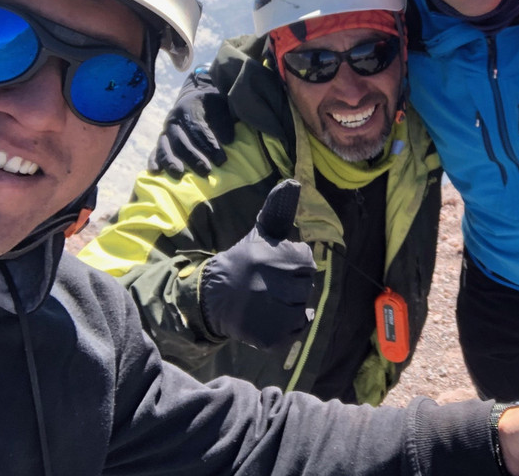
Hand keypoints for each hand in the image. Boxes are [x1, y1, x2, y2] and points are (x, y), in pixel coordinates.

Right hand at [148, 66, 235, 177]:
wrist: (195, 99)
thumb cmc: (212, 106)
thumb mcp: (220, 108)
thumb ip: (224, 123)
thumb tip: (227, 141)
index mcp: (188, 108)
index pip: (198, 128)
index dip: (209, 145)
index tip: (222, 160)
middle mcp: (173, 120)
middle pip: (181, 141)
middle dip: (193, 157)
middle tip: (206, 171)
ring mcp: (165, 131)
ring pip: (165, 147)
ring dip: (171, 162)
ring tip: (179, 174)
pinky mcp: (161, 141)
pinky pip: (154, 151)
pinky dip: (154, 161)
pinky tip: (155, 172)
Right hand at [200, 180, 315, 348]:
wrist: (212, 296)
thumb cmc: (244, 260)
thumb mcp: (262, 232)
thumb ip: (280, 208)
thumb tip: (294, 181)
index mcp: (276, 257)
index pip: (306, 264)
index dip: (290, 265)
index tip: (270, 266)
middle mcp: (274, 285)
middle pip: (305, 287)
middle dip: (290, 286)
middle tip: (267, 284)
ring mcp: (271, 312)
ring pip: (302, 310)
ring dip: (289, 306)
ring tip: (266, 300)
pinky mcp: (269, 337)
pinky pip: (295, 331)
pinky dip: (287, 328)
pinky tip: (268, 317)